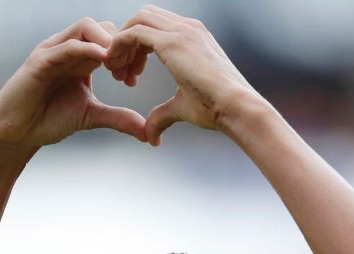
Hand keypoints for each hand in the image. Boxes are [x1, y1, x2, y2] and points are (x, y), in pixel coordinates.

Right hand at [0, 18, 147, 152]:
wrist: (17, 133)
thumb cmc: (49, 119)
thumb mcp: (92, 116)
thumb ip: (119, 118)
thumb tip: (148, 133)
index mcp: (84, 58)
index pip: (113, 39)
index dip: (129, 53)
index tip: (135, 78)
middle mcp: (70, 49)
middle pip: (104, 26)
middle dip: (122, 45)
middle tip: (130, 70)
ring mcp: (54, 51)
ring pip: (85, 27)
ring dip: (107, 40)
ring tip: (119, 63)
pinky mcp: (40, 60)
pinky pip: (66, 45)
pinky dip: (86, 49)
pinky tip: (103, 61)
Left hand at [106, 6, 264, 144]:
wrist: (237, 108)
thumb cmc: (216, 109)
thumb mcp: (183, 107)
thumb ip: (163, 115)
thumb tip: (151, 136)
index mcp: (193, 36)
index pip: (155, 26)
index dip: (137, 47)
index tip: (132, 75)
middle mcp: (187, 28)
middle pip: (143, 17)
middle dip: (127, 42)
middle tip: (121, 72)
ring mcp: (181, 31)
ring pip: (137, 20)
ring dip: (121, 44)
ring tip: (117, 72)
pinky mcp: (172, 42)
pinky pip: (134, 33)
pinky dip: (119, 46)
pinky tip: (117, 68)